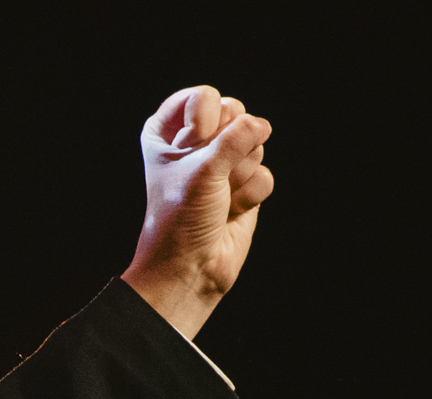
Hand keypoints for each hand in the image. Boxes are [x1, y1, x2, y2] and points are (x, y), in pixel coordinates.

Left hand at [122, 84, 274, 340]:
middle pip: (234, 113)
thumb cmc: (181, 218)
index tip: (192, 146)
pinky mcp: (245, 184)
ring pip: (254, 143)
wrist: (190, 268)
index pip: (201, 97)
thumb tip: (260, 125)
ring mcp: (222, 162)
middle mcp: (195, 143)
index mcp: (167, 132)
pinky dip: (251, 194)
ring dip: (239, 173)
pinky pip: (264, 173)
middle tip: (211, 172)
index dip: (204, 121)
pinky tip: (232, 211)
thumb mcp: (202, 169)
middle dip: (230, 144)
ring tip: (219, 196)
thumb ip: (234, 137)